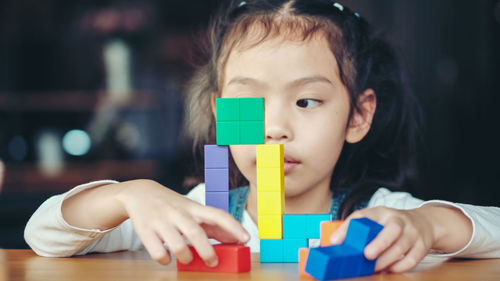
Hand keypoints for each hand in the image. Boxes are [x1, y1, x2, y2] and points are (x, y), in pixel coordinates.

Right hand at [115, 180, 249, 266]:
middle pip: (196, 233)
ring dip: (186, 257)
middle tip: (214, 262)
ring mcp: (162, 222)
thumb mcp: (192, 210)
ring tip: (188, 259)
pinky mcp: (145, 231)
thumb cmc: (173, 206)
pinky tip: (168, 258)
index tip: (247, 238)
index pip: (218, 215)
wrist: (140, 193)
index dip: (234, 227)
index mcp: (194, 208)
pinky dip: (165, 260)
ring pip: (177, 245)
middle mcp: (179, 213)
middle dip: (207, 251)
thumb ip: (212, 225)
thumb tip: (235, 239)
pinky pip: (158, 252)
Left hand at [329, 206, 434, 271]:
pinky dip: (399, 266)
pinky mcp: (422, 245)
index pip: (363, 215)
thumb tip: (334, 242)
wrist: (424, 222)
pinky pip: (412, 259)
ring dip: (386, 259)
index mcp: (381, 212)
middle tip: (366, 255)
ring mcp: (412, 232)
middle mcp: (399, 220)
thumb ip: (359, 229)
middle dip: (379, 243)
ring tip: (374, 267)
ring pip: (401, 246)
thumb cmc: (392, 224)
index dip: (348, 227)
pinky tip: (389, 268)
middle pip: (392, 230)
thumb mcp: (376, 220)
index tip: (335, 241)